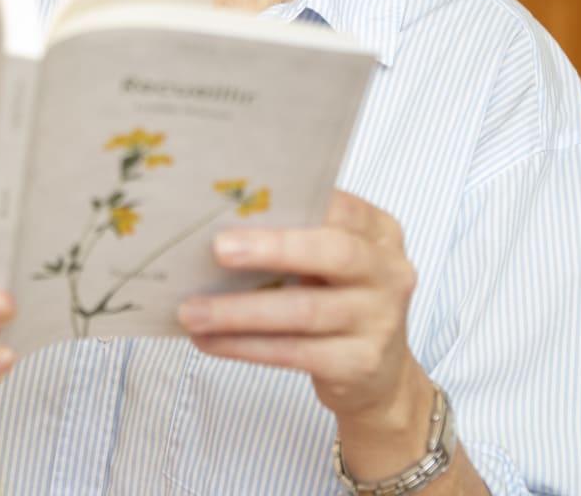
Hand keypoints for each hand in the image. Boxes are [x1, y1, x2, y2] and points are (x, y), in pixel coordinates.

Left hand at [177, 189, 432, 469]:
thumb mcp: (333, 260)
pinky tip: (210, 341)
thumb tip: (220, 222)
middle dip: (272, 250)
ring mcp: (379, 320)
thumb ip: (300, 235)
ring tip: (192, 311)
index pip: (340, 207)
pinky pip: (294, 352)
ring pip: (303, 310)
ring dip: (239, 311)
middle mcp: (388, 272)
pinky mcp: (360, 364)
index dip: (297, 202)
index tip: (244, 201)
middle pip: (332, 254)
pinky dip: (245, 346)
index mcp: (379, 232)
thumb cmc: (341, 299)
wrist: (381, 378)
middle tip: (218, 249)